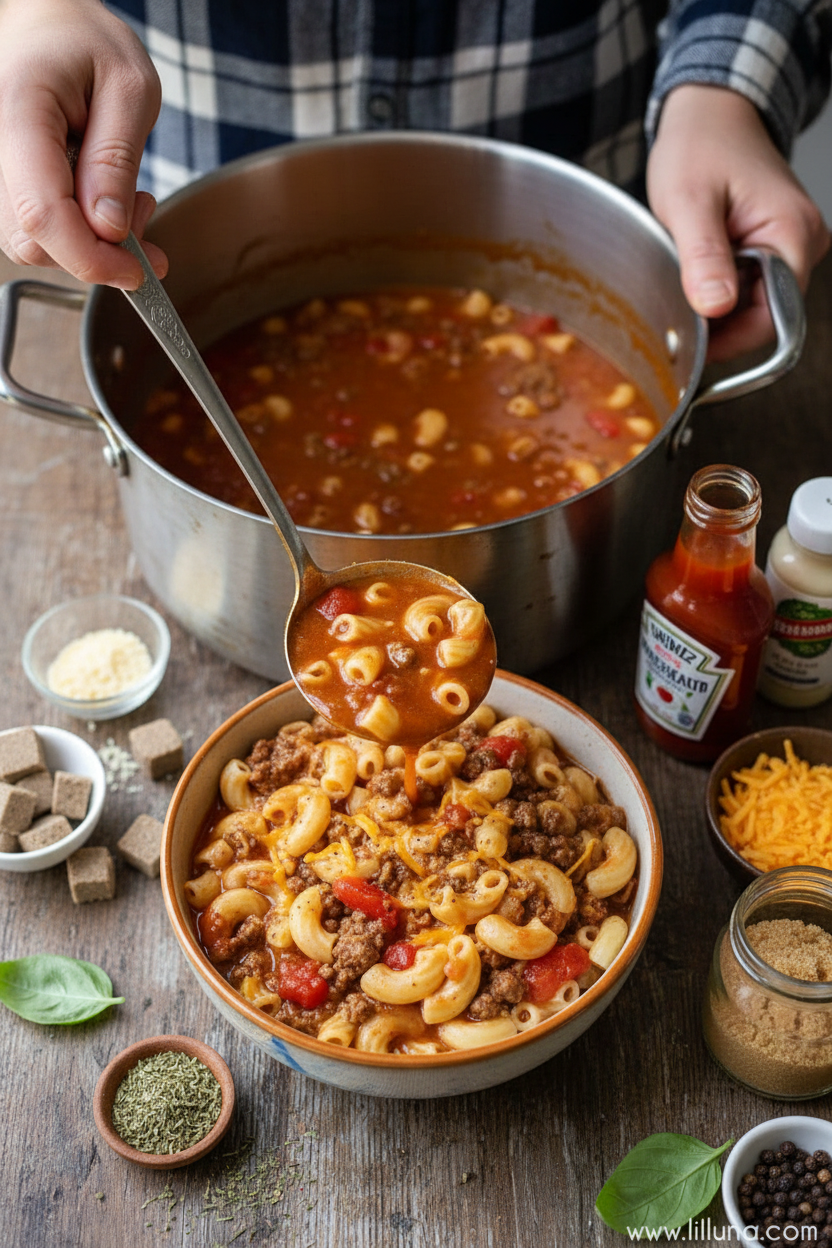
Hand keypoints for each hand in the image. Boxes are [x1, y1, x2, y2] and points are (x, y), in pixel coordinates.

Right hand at [0, 0, 166, 287]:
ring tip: (124, 197)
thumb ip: (117, 161)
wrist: (50, 21)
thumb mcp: (129, 89)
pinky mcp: (2, 182)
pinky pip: (32, 229)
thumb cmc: (89, 42)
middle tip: (144, 210)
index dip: (91, 259)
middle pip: (34, 239)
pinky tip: (97, 199)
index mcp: (18, 113)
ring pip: (31, 242)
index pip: (42, 214)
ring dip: (88, 242)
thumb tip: (109, 229)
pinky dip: (73, 231)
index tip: (137, 271)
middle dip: (98, 249)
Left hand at [647, 84, 828, 360]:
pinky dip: (720, 291)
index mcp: (792, 233)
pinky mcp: (777, 246)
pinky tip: (695, 274)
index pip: (772, 320)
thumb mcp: (689, 201)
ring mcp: (792, 245)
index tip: (686, 345)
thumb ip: (703, 257)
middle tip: (673, 311)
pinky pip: (751, 287)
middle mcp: (803, 242)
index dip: (728, 341)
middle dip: (717, 325)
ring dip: (715, 307)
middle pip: (763, 317)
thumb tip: (715, 307)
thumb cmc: (700, 144)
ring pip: (754, 305)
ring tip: (683, 281)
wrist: (711, 113)